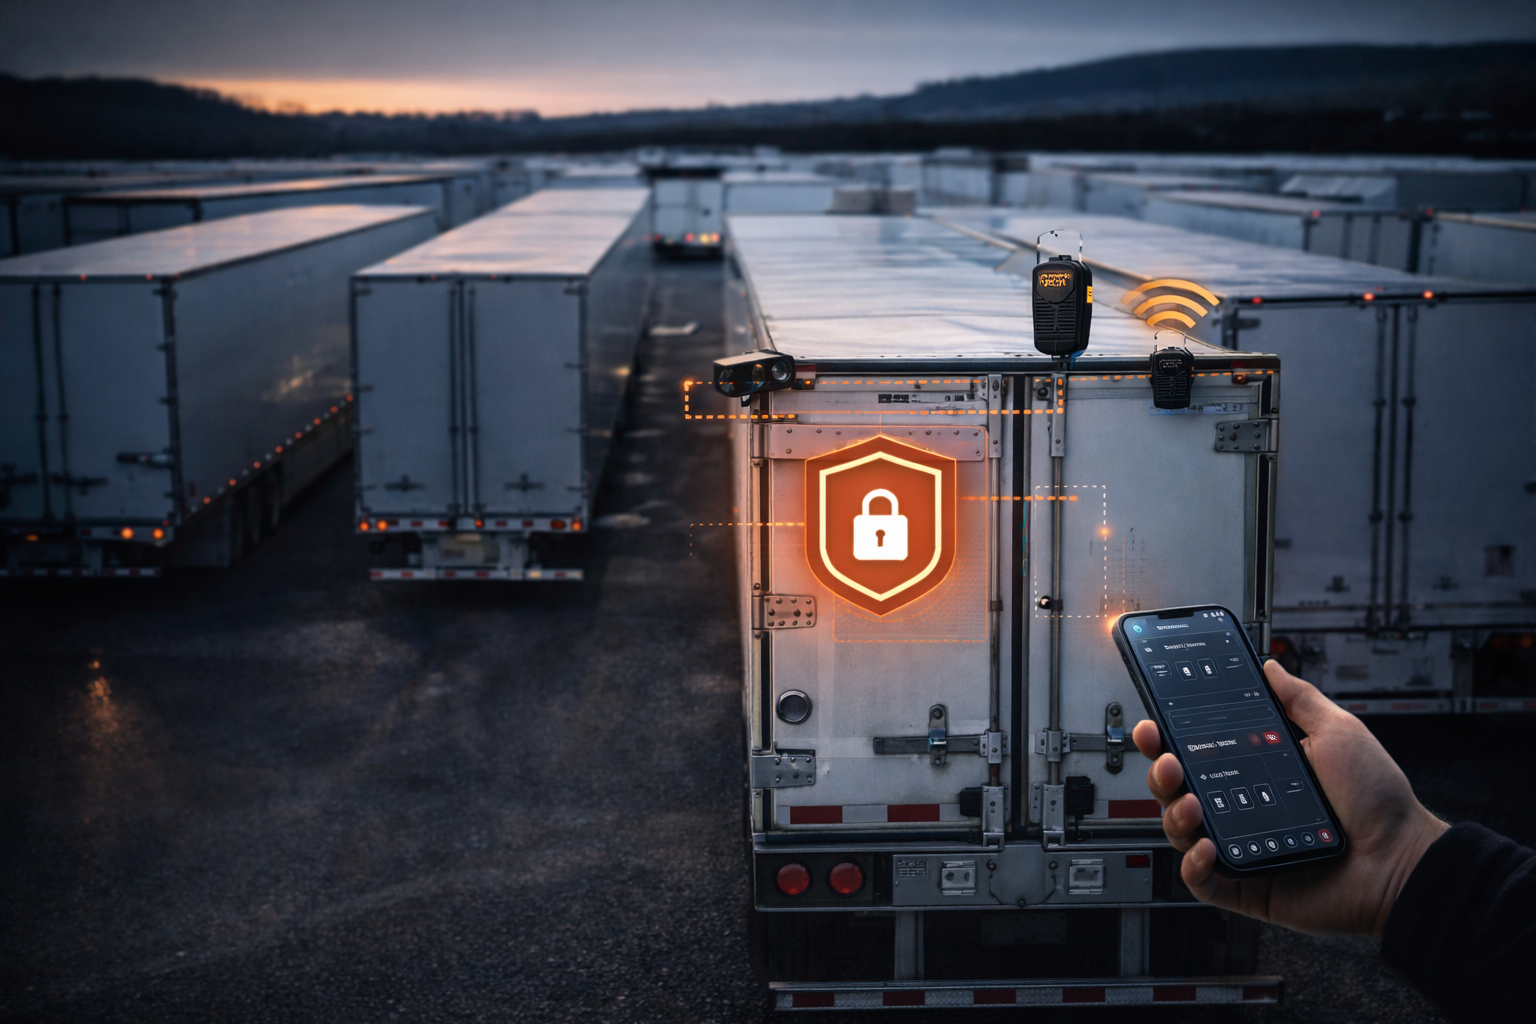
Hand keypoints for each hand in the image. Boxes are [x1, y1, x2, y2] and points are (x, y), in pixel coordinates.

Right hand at [1132, 659, 1447, 936]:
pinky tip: (1207, 847)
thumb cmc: (1377, 800)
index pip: (1196, 751)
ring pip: (1181, 830)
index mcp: (1255, 770)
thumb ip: (1299, 699)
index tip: (1155, 723)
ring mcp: (1240, 846)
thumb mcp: (1337, 732)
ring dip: (1175, 813)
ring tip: (1194, 802)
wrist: (1403, 859)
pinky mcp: (1246, 886)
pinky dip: (1194, 865)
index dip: (1168, 738)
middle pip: (1177, 789)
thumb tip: (1270, 667)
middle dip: (1160, 771)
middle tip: (1168, 760)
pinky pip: (1202, 880)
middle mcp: (1241, 807)